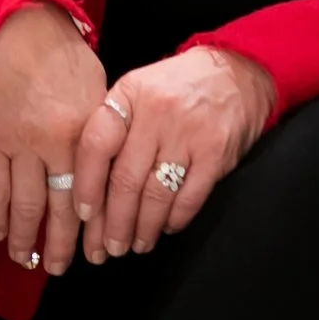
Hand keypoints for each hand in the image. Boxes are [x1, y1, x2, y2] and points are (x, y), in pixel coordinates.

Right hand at [0, 3, 105, 275]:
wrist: (11, 22)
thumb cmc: (54, 47)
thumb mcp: (94, 88)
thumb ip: (97, 129)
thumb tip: (100, 162)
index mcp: (87, 130)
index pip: (95, 192)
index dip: (94, 225)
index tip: (95, 244)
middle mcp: (55, 142)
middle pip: (62, 208)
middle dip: (62, 244)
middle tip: (61, 265)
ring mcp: (19, 144)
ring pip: (25, 206)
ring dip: (27, 239)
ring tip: (28, 259)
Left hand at [72, 46, 273, 262]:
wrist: (235, 71)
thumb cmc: (176, 86)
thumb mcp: (137, 90)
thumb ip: (113, 126)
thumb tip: (85, 183)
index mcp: (129, 94)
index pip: (96, 144)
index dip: (86, 185)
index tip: (83, 215)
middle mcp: (156, 113)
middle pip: (125, 179)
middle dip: (113, 223)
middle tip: (107, 248)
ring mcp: (188, 133)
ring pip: (156, 195)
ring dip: (142, 228)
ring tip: (135, 244)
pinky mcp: (217, 153)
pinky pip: (189, 198)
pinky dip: (175, 220)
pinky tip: (166, 228)